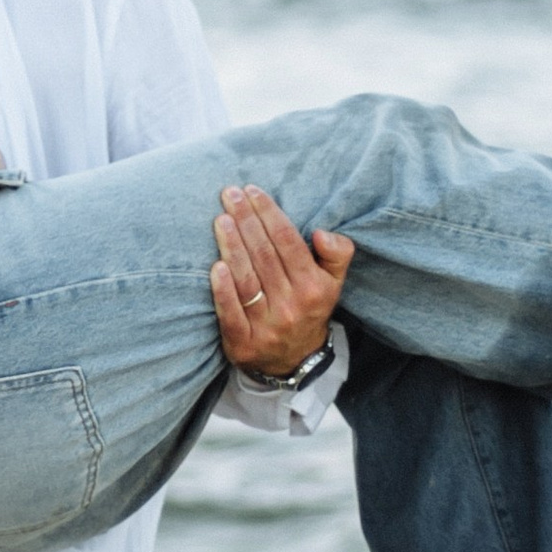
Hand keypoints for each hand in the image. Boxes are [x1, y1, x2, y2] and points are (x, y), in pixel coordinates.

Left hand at [211, 186, 353, 378]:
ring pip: (246, 280)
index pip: (288, 242)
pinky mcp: (242, 343)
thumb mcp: (333, 282)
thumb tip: (321, 232)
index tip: (252, 191)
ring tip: (221, 219)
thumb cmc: (308, 307)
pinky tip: (214, 266)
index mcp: (313, 288)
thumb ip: (337, 254)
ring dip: (232, 246)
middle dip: (246, 221)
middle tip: (230, 194)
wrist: (295, 361)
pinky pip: (231, 313)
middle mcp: (291, 306)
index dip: (269, 214)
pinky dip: (222, 290)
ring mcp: (266, 326)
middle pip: (264, 256)